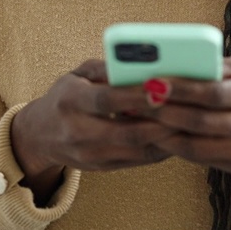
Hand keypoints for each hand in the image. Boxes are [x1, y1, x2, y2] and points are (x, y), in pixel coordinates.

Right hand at [10, 59, 177, 201]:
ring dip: (167, 137)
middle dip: (162, 121)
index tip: (164, 86)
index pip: (107, 99)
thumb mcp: (78, 73)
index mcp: (71, 101)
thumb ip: (107, 67)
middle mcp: (78, 132)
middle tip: (190, 108)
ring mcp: (90, 155)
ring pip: (137, 149)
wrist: (39, 135)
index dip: (137, 95)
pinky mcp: (102, 168)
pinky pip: (138, 161)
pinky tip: (178, 135)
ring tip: (191, 122)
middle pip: (128, 131)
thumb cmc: (66, 95)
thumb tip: (143, 62)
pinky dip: (161, 149)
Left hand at [146, 56, 230, 202]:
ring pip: (196, 146)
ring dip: (164, 133)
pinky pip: (202, 158)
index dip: (181, 89)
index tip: (153, 81)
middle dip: (164, 112)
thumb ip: (222, 69)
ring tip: (141, 120)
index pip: (215, 93)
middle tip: (137, 101)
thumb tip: (181, 65)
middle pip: (201, 122)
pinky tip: (161, 134)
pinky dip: (178, 147)